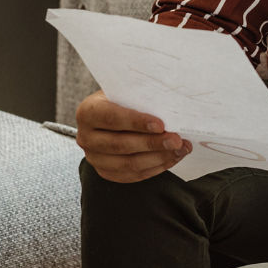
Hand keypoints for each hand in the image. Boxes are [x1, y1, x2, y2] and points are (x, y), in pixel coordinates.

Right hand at [76, 90, 190, 181]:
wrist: (112, 116)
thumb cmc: (122, 100)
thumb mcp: (125, 92)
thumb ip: (140, 98)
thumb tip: (169, 105)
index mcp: (88, 112)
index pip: (111, 118)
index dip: (136, 122)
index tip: (160, 124)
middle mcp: (86, 137)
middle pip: (121, 144)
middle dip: (153, 143)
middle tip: (177, 140)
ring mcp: (94, 158)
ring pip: (129, 164)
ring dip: (159, 158)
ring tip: (181, 149)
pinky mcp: (107, 172)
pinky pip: (133, 175)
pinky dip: (156, 167)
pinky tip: (173, 158)